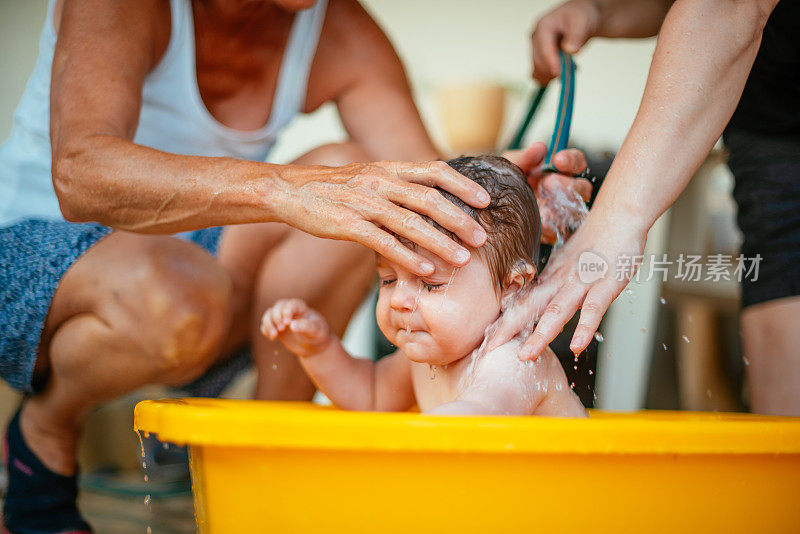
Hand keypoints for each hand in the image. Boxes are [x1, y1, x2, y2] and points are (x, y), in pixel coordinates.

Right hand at [260, 299, 331, 357]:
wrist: (314, 347)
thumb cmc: (318, 337)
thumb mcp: (316, 332)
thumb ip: (306, 327)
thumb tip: (292, 325)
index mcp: (303, 309)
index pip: (293, 304)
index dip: (287, 311)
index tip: (287, 323)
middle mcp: (291, 311)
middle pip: (278, 306)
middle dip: (277, 317)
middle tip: (281, 329)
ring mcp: (282, 318)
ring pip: (270, 314)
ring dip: (268, 323)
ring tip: (274, 335)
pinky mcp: (276, 327)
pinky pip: (265, 324)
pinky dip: (265, 329)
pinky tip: (272, 338)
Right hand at [281, 160, 489, 276]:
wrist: (291, 190)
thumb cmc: (337, 188)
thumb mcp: (372, 176)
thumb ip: (401, 184)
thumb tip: (436, 196)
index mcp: (390, 168)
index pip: (434, 170)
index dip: (462, 185)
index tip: (486, 201)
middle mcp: (380, 181)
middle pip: (428, 199)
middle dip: (459, 219)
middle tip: (482, 238)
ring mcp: (363, 202)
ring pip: (410, 223)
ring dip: (440, 243)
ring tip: (463, 259)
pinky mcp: (347, 224)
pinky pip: (383, 242)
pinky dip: (407, 257)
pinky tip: (426, 271)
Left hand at [483, 207, 647, 358]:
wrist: (620, 213)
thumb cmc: (596, 241)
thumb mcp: (568, 264)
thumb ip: (555, 286)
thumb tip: (541, 306)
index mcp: (551, 278)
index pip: (522, 302)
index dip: (503, 321)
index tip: (485, 340)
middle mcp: (561, 280)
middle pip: (531, 307)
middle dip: (508, 330)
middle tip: (489, 350)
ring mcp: (583, 281)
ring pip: (557, 310)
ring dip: (540, 334)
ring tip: (525, 356)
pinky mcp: (607, 282)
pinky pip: (595, 308)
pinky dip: (585, 328)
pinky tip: (576, 347)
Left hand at [503, 142, 591, 243]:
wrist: (491, 210)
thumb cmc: (504, 184)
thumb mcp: (508, 166)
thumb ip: (523, 157)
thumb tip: (540, 147)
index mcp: (557, 171)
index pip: (576, 162)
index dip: (572, 160)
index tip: (558, 160)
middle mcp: (564, 191)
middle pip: (583, 188)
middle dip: (568, 185)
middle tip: (548, 184)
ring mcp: (561, 212)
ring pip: (576, 210)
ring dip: (562, 205)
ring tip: (543, 203)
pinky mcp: (554, 231)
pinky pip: (561, 231)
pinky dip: (551, 225)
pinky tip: (539, 220)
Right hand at [531, 0, 600, 84]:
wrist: (579, 19)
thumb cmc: (579, 17)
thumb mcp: (582, 22)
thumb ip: (576, 36)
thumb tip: (570, 50)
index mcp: (543, 26)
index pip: (544, 49)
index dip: (550, 63)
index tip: (559, 74)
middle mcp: (536, 38)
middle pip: (538, 62)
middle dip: (554, 70)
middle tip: (574, 69)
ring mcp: (536, 49)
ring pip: (538, 71)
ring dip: (554, 75)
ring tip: (573, 66)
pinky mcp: (539, 58)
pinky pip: (539, 75)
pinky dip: (551, 77)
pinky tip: (564, 71)